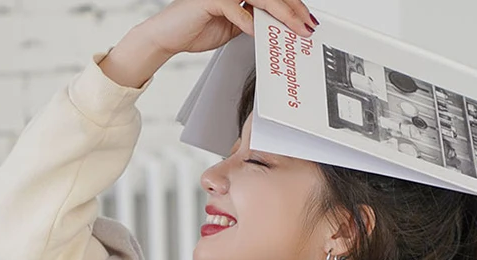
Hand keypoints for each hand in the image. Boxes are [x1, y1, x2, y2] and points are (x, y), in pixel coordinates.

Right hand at [139, 0, 318, 57]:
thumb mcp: (234, 27)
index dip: (292, 6)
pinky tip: (259, 31)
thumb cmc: (197, 28)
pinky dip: (248, 22)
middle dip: (292, 10)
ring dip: (279, 13)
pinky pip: (235, 9)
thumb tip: (276, 26)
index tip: (306, 20)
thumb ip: (254, 21)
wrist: (170, 36)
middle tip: (306, 25)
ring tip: (292, 28)